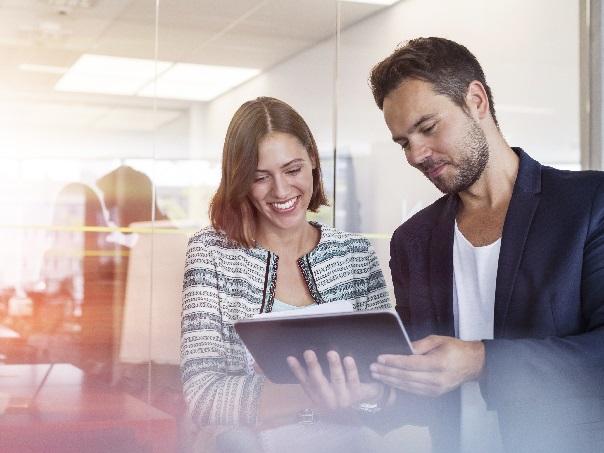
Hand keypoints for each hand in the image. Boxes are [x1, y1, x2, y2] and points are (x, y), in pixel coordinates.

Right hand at [287, 350, 382, 410]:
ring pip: (337, 380)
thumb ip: (307, 374)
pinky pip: (354, 380)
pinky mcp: (357, 394)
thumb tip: (290, 358)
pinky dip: (351, 369)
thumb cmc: (337, 392)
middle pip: (319, 382)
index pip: (305, 382)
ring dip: (334, 366)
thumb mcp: (321, 388)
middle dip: (314, 367)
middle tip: (308, 352)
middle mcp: (328, 400)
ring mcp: (343, 398)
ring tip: (331, 353)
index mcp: (317, 397)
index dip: (297, 370)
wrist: (362, 409)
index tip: (291, 358)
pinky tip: (348, 359)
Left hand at [370, 335, 484, 396]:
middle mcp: (437, 379)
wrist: (472, 364)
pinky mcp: (434, 394)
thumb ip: (419, 345)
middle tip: (373, 368)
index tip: (380, 358)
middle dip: (387, 372)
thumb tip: (402, 348)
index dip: (394, 361)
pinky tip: (389, 381)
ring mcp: (436, 389)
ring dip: (390, 381)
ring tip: (377, 375)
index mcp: (438, 363)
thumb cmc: (454, 349)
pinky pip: (413, 391)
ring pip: (408, 386)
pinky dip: (400, 386)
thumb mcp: (437, 340)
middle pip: (406, 377)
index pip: (411, 364)